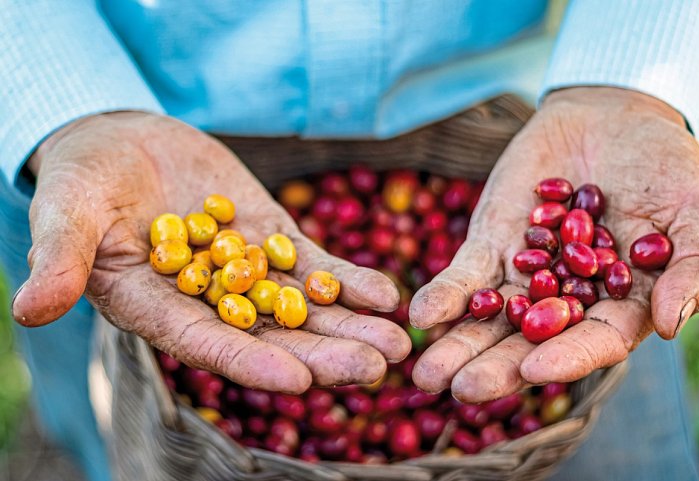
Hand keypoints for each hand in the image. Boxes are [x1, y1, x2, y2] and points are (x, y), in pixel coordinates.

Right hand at [12, 112, 409, 392]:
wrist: (123, 144)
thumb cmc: (83, 181)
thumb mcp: (65, 212)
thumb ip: (59, 257)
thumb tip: (30, 309)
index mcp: (158, 307)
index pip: (207, 345)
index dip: (250, 362)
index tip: (299, 382)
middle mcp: (209, 301)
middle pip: (271, 336)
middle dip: (323, 354)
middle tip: (376, 370)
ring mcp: (246, 271)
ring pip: (304, 308)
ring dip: (351, 326)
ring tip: (398, 342)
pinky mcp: (271, 238)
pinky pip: (314, 265)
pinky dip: (350, 280)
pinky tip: (387, 294)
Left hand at [409, 87, 698, 401]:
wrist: (611, 117)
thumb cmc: (665, 166)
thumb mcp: (695, 211)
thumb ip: (691, 267)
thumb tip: (670, 323)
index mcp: (619, 304)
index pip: (594, 341)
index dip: (567, 357)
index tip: (534, 371)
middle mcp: (566, 300)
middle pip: (530, 342)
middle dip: (496, 367)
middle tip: (460, 391)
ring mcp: (525, 275)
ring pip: (491, 319)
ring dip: (459, 345)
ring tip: (426, 375)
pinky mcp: (493, 245)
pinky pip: (467, 275)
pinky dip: (446, 295)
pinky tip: (422, 314)